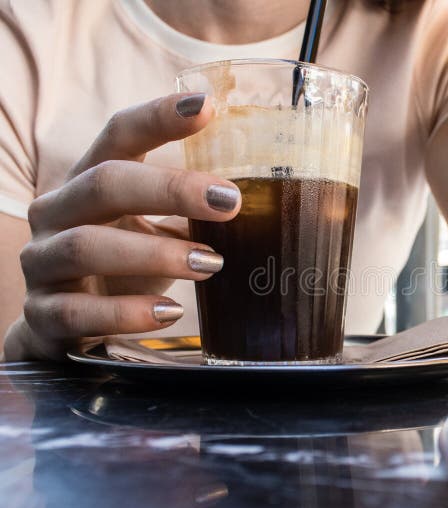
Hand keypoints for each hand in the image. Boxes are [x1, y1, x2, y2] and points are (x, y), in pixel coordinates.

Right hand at [3, 93, 241, 360]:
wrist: (63, 324)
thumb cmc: (123, 267)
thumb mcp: (154, 230)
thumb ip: (190, 212)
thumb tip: (268, 201)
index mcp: (89, 182)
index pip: (118, 136)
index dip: (158, 118)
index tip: (207, 107)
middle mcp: (58, 213)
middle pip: (104, 184)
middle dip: (169, 189)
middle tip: (229, 202)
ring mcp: (43, 263)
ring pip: (87, 247)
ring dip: (155, 254)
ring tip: (211, 263)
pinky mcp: (44, 315)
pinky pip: (77, 312)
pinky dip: (126, 312)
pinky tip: (170, 312)